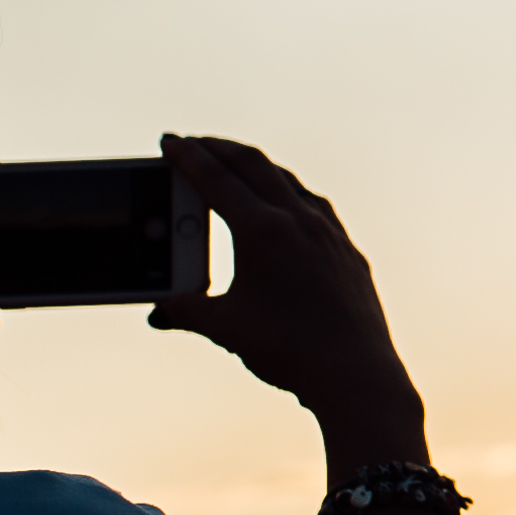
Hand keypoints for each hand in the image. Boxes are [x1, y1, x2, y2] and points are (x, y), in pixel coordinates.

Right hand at [147, 135, 427, 456]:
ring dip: (256, 168)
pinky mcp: (346, 249)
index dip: (187, 157)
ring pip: (287, 181)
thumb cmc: (290, 350)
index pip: (216, 179)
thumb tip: (159, 310)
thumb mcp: (226, 328)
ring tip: (234, 167)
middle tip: (194, 145)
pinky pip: (313, 205)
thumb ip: (186, 312)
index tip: (169, 141)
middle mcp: (299, 220)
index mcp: (264, 230)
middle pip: (253, 165)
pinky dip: (288, 192)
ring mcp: (328, 231)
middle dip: (218, 149)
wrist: (356, 373)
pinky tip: (284, 204)